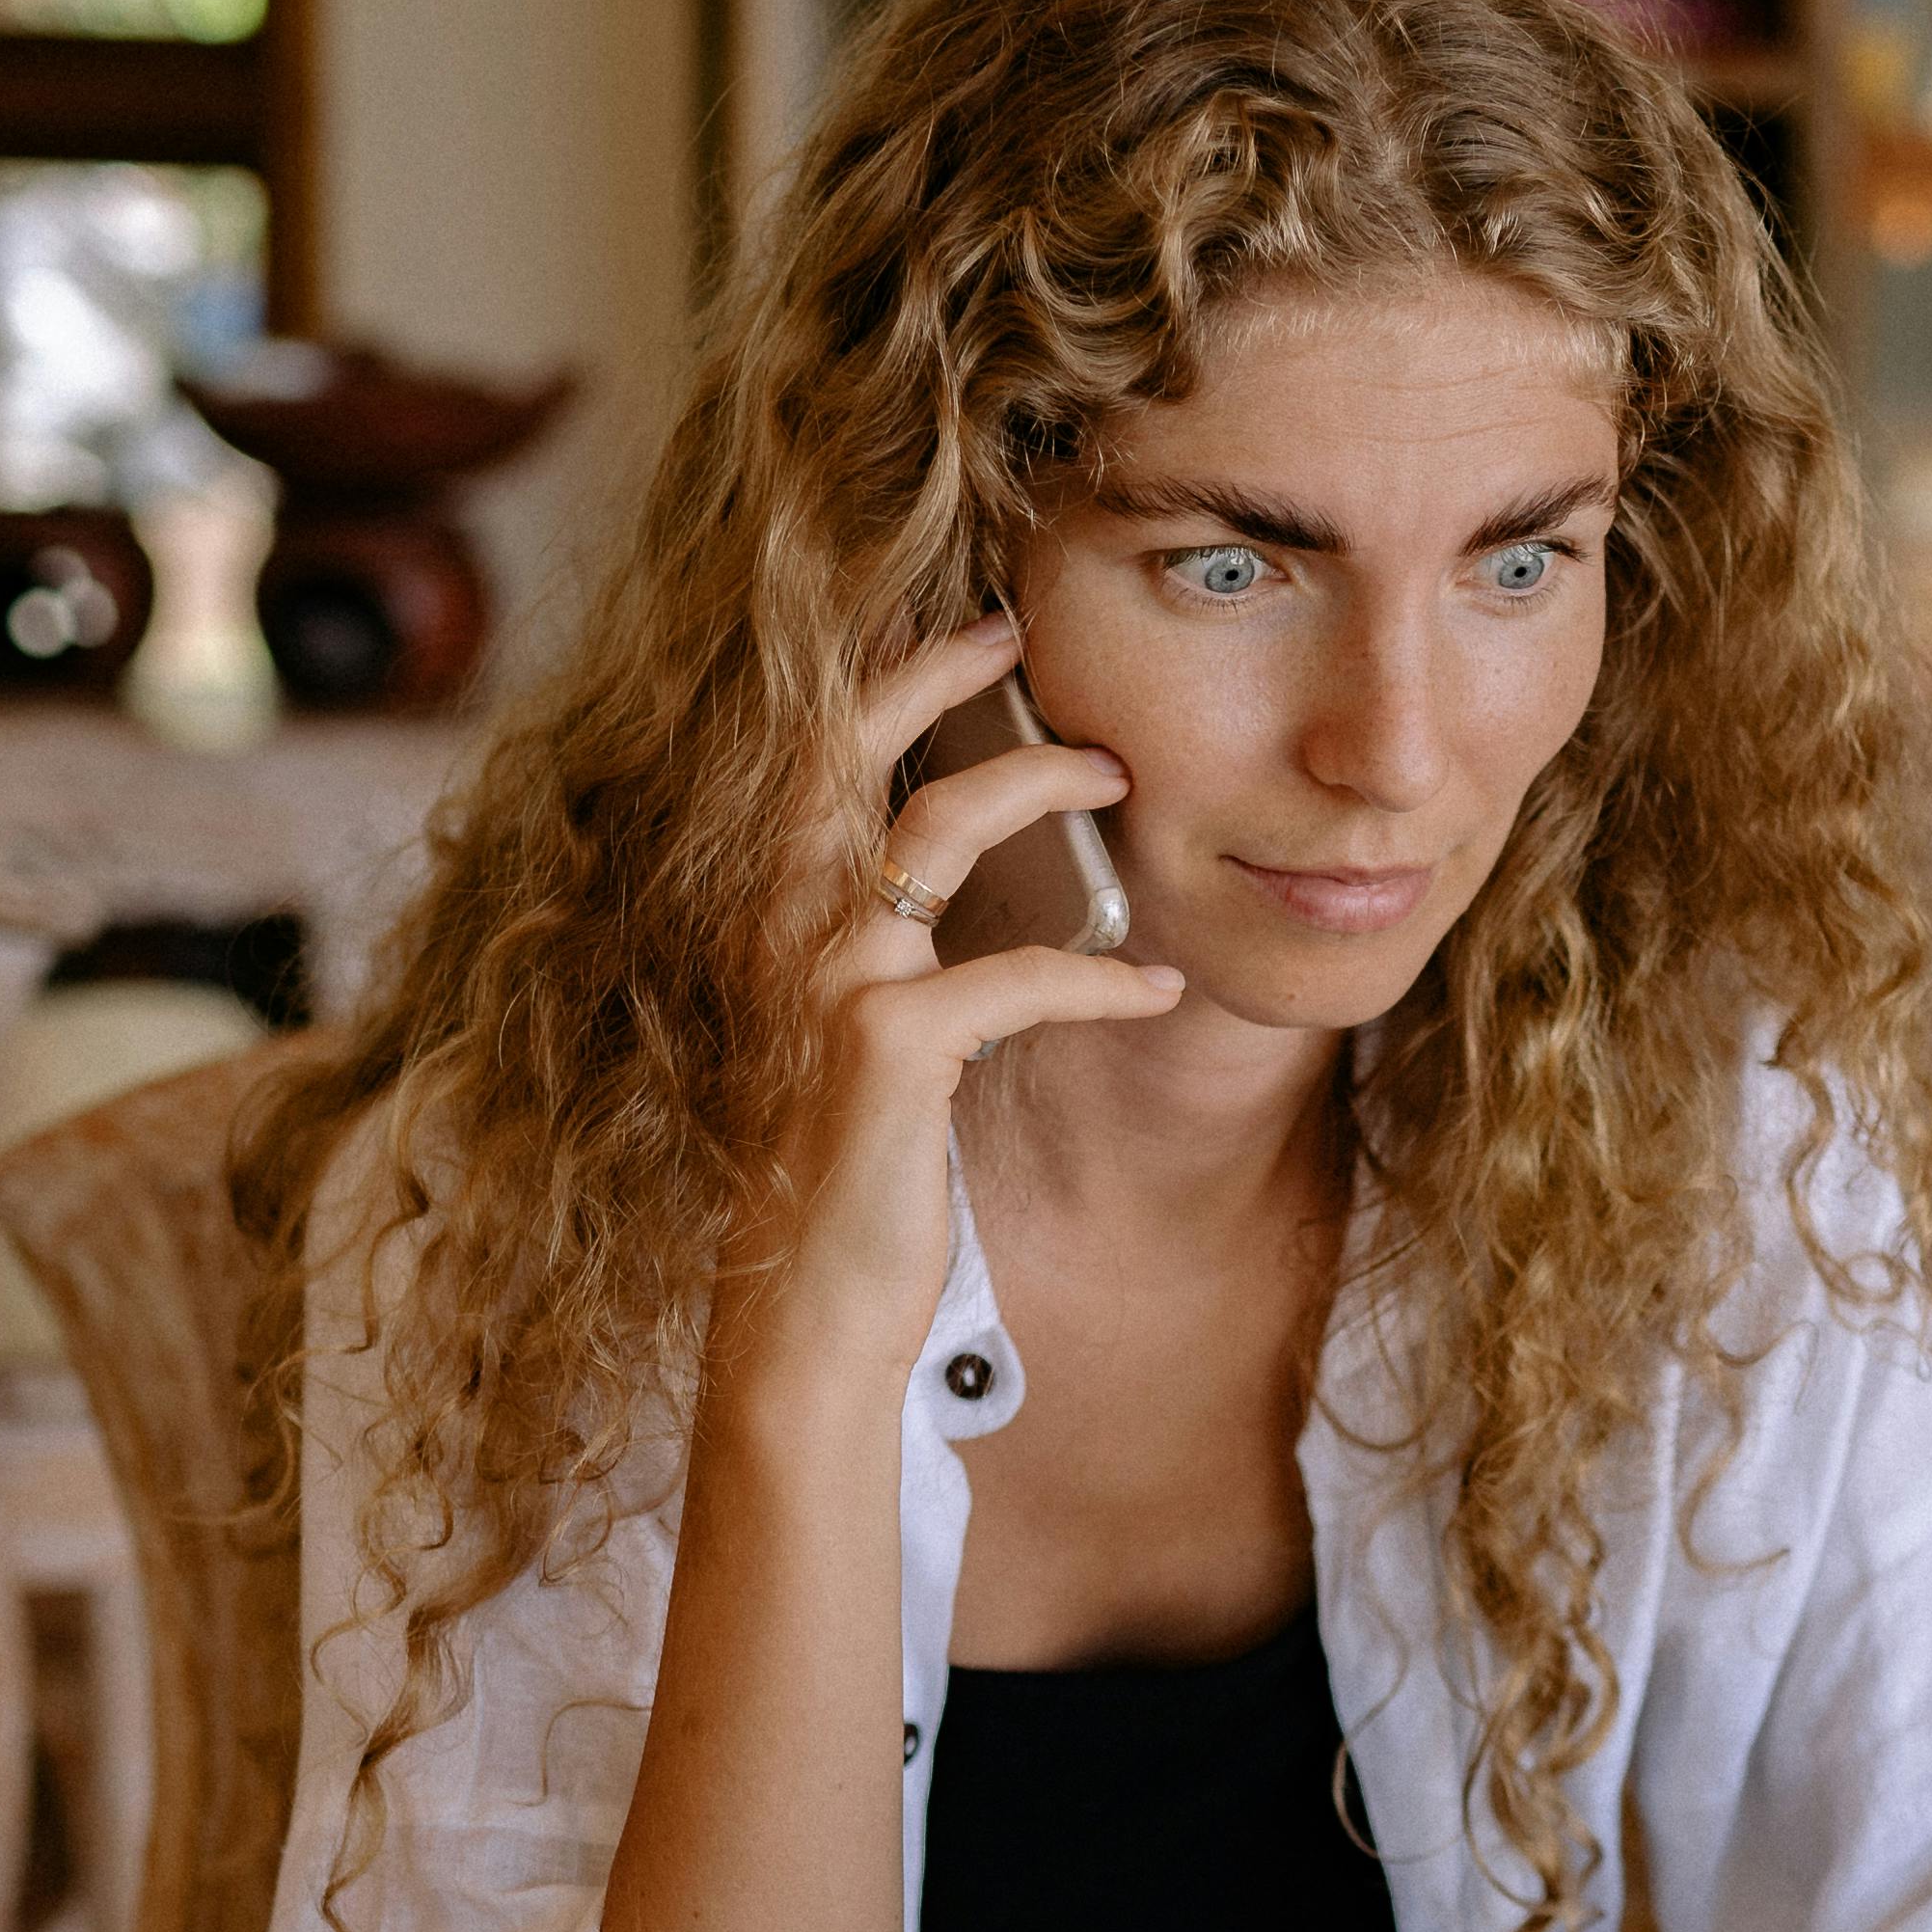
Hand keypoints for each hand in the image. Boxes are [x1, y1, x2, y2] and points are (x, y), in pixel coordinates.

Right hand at [739, 612, 1182, 1384]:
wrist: (807, 1305)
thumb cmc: (845, 1169)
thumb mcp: (864, 1033)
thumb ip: (896, 947)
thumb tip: (989, 876)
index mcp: (771, 914)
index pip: (812, 756)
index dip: (877, 673)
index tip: (959, 625)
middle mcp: (782, 927)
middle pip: (851, 743)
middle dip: (940, 672)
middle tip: (1021, 636)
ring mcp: (827, 980)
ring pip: (939, 825)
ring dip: (1042, 787)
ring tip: (1121, 781)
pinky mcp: (885, 1048)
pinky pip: (1018, 974)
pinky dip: (1102, 975)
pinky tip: (1160, 990)